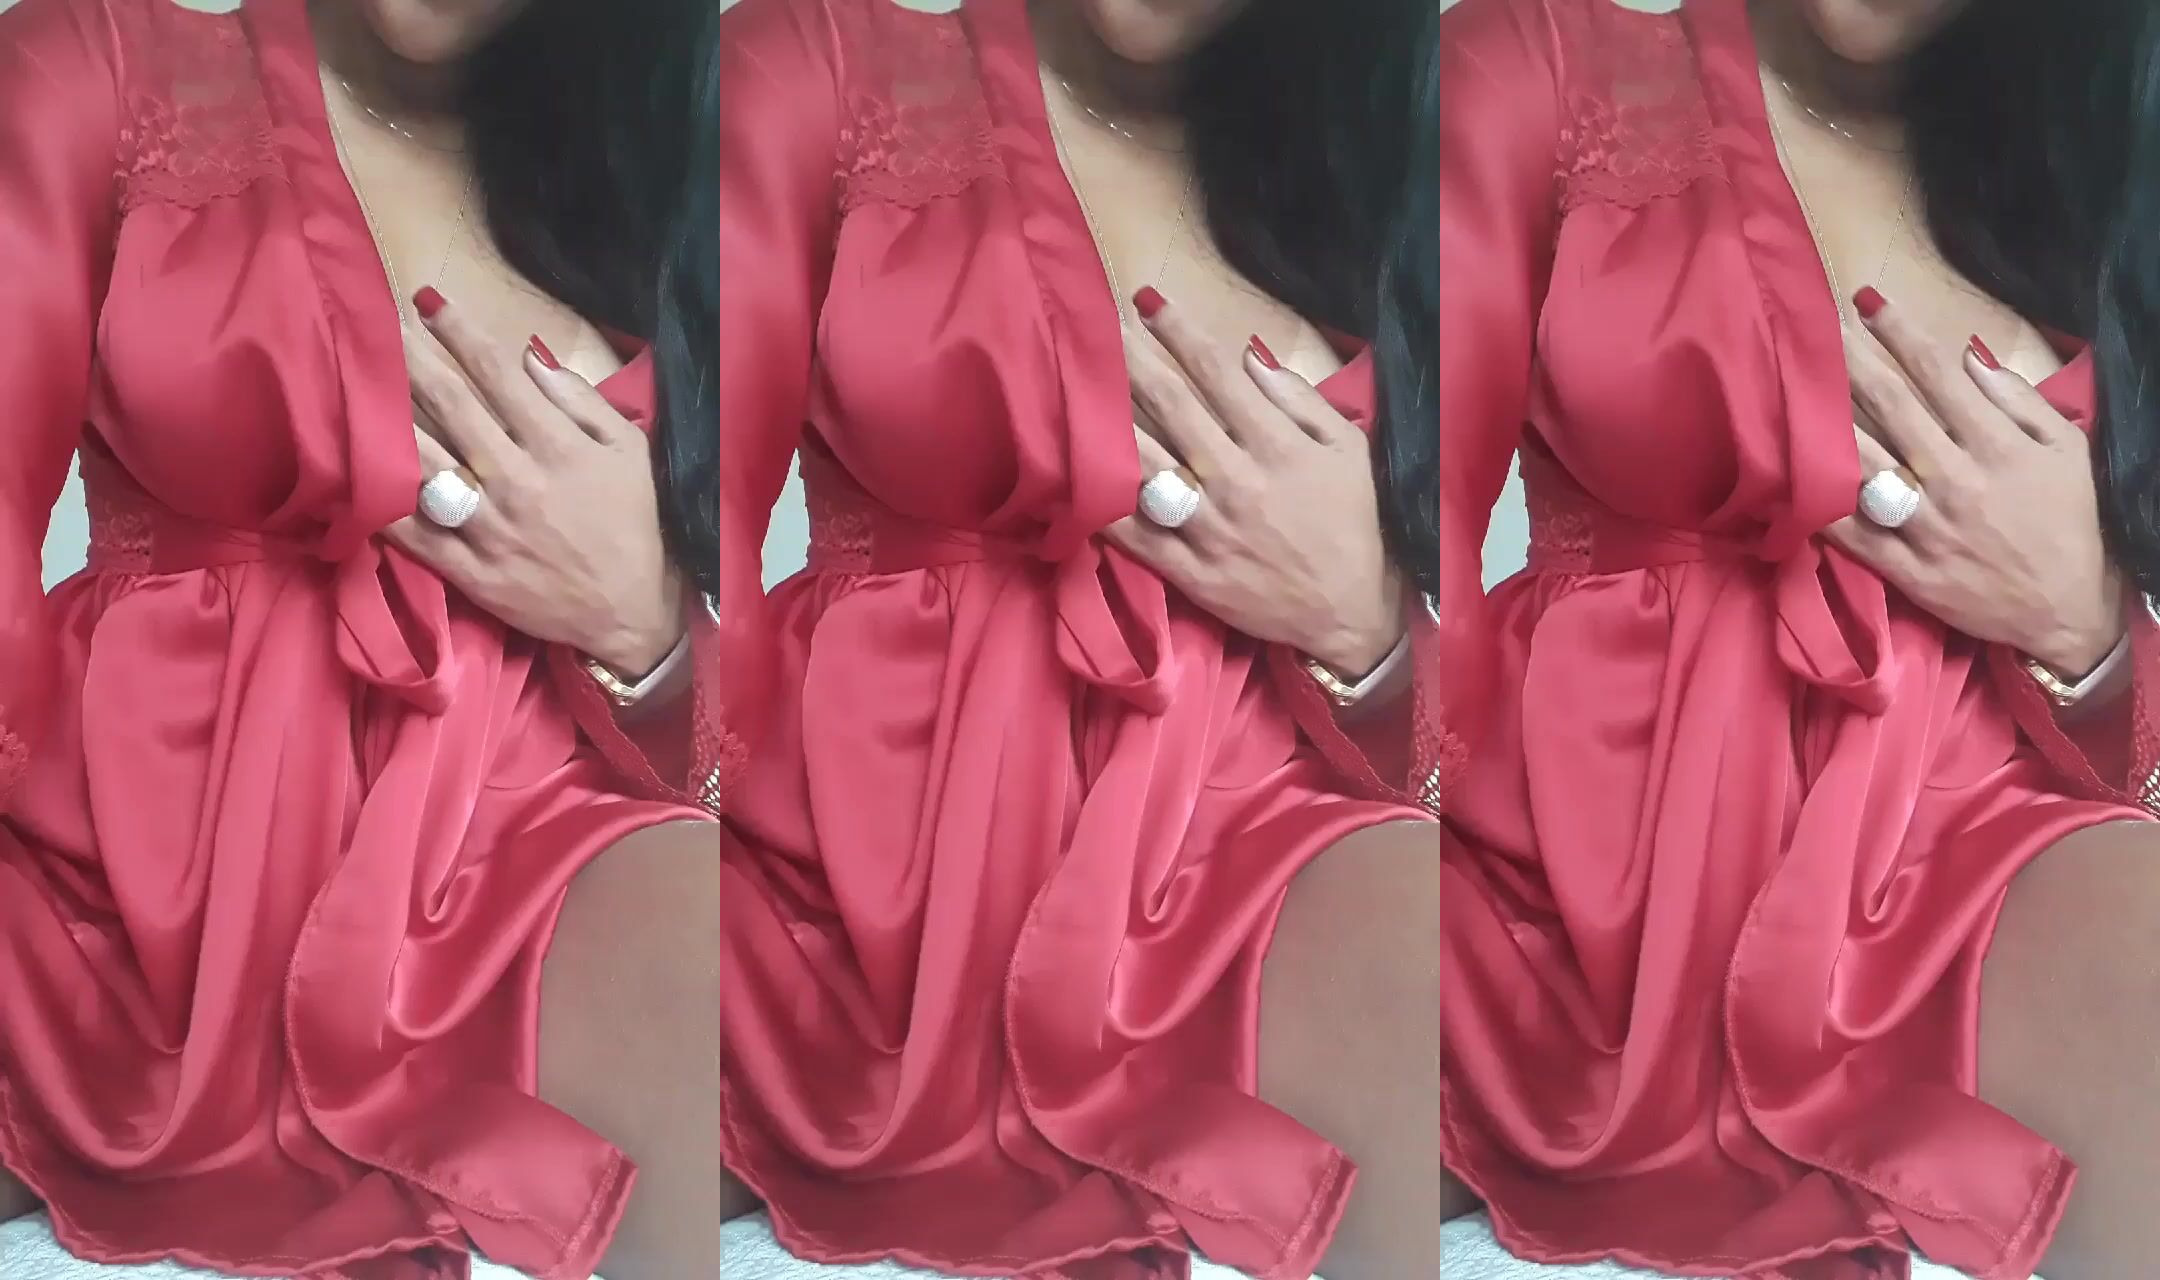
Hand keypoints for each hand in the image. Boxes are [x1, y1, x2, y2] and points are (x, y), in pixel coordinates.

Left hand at [387, 290, 684, 677]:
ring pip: (423, 462)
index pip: (498, 373)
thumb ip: (581, 402)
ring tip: (355, 382)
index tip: (429, 302)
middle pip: (451, 405)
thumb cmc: (638, 525)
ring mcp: (489, 527)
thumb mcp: (631, 453)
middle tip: (376, 322)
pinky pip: (415, 534)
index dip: (460, 332)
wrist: (636, 614)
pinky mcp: (471, 571)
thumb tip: (529, 358)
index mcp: (557, 446)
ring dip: (386, 417)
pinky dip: (381, 504)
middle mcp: (517, 478)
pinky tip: (351, 473)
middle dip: (411, 357)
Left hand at [1106, 289, 1403, 677]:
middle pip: (1171, 405)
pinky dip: (1103, 507)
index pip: (1217, 372)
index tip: (1148, 300)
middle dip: (1132, 358)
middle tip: (1097, 323)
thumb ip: (1300, 401)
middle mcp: (1236, 478)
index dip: (1179, 331)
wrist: (1354, 614)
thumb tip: (1249, 358)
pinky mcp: (1191, 573)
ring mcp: (1209, 527)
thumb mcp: (1349, 450)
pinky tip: (1072, 476)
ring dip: (1108, 420)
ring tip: (1076, 385)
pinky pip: (1137, 536)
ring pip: (1145, 464)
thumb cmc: (1357, 524)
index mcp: (1276, 444)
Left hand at [1829, 290, 2122, 678]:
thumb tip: (1969, 358)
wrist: (2072, 611)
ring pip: (1864, 465)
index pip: (1938, 374)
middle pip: (1890, 407)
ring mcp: (1928, 526)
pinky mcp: (1908, 571)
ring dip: (1826, 424)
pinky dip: (1820, 509)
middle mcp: (1955, 478)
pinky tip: (1787, 480)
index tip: (1868, 302)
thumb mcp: (2067, 451)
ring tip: (1791, 388)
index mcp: (1995, 445)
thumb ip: (2018, 402)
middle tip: (1814, 328)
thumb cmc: (2073, 522)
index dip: (1900, 333)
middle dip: (1852, 363)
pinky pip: (1855, 536)